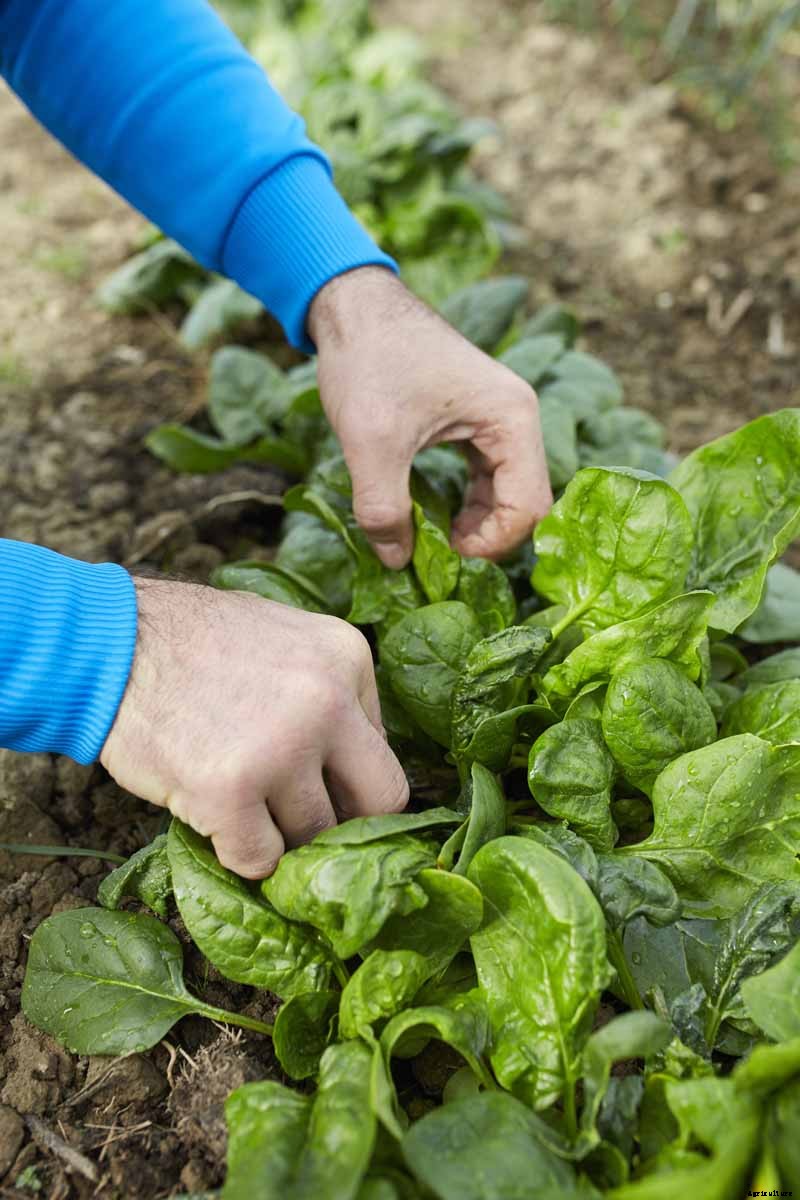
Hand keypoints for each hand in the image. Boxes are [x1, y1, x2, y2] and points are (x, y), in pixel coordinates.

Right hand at [100, 578, 408, 877]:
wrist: (109, 644)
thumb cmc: (192, 641)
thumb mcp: (285, 637)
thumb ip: (329, 690)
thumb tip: (356, 761)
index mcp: (347, 657)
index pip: (384, 750)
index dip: (349, 779)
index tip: (318, 787)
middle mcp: (328, 701)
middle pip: (380, 802)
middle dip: (346, 823)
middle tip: (307, 827)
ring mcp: (281, 749)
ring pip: (316, 836)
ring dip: (284, 838)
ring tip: (247, 814)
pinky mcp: (229, 792)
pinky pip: (260, 858)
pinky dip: (241, 856)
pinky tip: (217, 824)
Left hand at [308, 267, 551, 568]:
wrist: (351, 303)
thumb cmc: (369, 360)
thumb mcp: (371, 443)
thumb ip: (384, 509)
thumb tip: (396, 562)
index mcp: (511, 418)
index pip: (528, 507)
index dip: (491, 544)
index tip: (444, 556)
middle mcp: (517, 417)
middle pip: (524, 502)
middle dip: (485, 537)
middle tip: (437, 556)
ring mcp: (498, 417)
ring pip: (506, 492)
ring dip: (474, 522)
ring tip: (432, 539)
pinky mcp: (475, 420)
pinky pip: (485, 475)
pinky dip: (463, 501)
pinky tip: (431, 514)